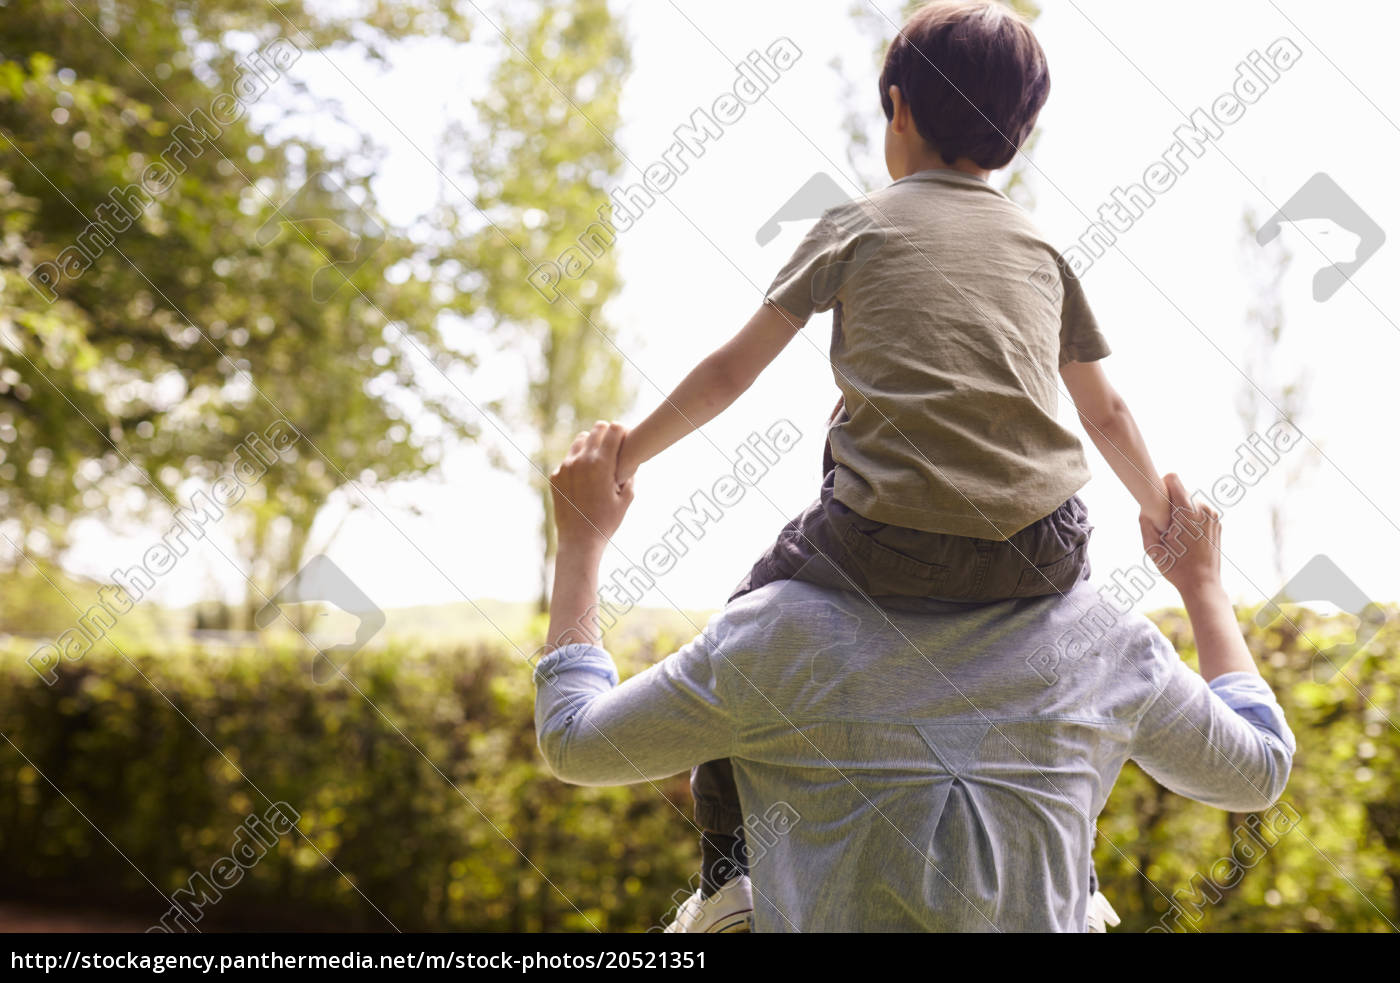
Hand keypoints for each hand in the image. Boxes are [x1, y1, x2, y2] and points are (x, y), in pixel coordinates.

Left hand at [550, 422, 634, 554]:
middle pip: (596, 429)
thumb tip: (631, 459)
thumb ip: (630, 474)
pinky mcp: (556, 476)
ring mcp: (565, 467)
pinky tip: (585, 478)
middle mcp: (581, 460)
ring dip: (591, 445)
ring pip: (580, 441)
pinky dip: (578, 462)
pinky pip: (569, 459)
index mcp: (601, 464)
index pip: (612, 429)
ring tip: (599, 460)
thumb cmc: (607, 522)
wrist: (579, 541)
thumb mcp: (627, 498)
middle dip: (607, 434)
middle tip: (614, 445)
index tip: (626, 437)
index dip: (622, 430)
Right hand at [1138, 473, 1221, 597]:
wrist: (1202, 584)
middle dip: (1169, 502)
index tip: (1156, 500)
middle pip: (1181, 491)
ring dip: (1180, 510)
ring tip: (1175, 533)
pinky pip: (1198, 511)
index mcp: (1187, 512)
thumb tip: (1144, 508)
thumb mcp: (1152, 548)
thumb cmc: (1176, 568)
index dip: (1161, 486)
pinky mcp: (1217, 523)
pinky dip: (1190, 518)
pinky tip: (1186, 537)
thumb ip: (1145, 523)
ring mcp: (1212, 516)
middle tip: (1164, 524)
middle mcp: (1203, 509)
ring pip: (1190, 500)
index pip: (1173, 479)